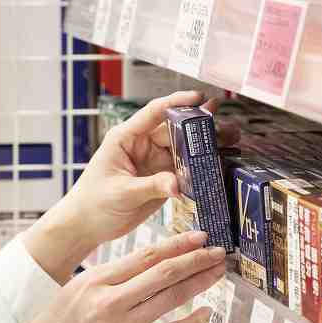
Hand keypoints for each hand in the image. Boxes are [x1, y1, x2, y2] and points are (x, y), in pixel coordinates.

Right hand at [0, 231, 226, 322]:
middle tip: (219, 250)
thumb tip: (146, 266)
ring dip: (199, 283)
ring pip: (170, 298)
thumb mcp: (74, 292)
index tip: (199, 236)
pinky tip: (207, 313)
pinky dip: (193, 322)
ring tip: (218, 272)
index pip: (145, 255)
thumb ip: (108, 279)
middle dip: (196, 259)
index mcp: (93, 281)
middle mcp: (108, 302)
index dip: (177, 244)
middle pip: (163, 272)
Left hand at [24, 92, 235, 280]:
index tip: (199, 98)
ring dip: (207, 146)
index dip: (177, 103)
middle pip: (176, 131)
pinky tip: (222, 165)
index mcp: (126, 138)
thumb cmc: (93, 203)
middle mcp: (142, 145)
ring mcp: (154, 162)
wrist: (87, 225)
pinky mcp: (163, 179)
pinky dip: (203, 168)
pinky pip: (186, 170)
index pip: (154, 113)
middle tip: (228, 127)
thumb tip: (178, 184)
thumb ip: (151, 186)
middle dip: (202, 128)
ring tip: (234, 141)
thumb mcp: (121, 193)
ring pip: (185, 150)